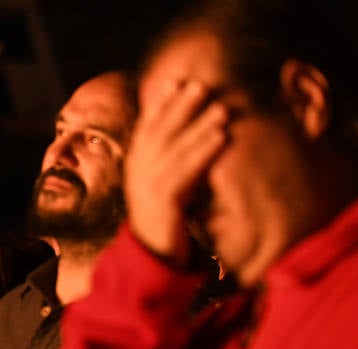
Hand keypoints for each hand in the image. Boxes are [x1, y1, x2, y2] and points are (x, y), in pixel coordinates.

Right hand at [124, 78, 228, 265]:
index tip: (178, 81)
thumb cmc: (166, 219)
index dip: (161, 104)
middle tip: (202, 85)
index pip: (146, 128)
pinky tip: (221, 137)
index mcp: (136, 166)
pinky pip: (185, 172)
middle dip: (179, 107)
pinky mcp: (163, 204)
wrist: (153, 258)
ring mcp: (147, 189)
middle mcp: (137, 174)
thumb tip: (194, 133)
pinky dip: (203, 151)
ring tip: (221, 109)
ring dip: (198, 126)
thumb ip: (173, 161)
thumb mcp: (166, 185)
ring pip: (173, 150)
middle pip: (158, 133)